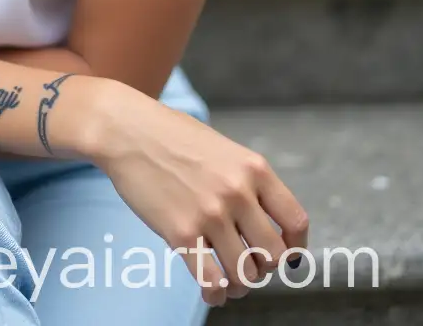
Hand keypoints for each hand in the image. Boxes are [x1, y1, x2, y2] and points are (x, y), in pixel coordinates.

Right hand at [95, 84, 308, 308]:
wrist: (126, 129)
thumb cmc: (171, 136)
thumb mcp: (222, 147)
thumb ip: (246, 180)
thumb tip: (265, 222)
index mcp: (254, 168)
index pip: (296, 222)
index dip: (295, 248)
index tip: (285, 256)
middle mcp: (237, 192)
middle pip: (275, 256)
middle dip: (264, 267)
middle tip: (248, 262)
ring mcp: (209, 214)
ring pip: (245, 275)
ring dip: (240, 283)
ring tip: (229, 278)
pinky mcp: (181, 233)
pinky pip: (212, 281)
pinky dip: (216, 293)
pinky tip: (212, 289)